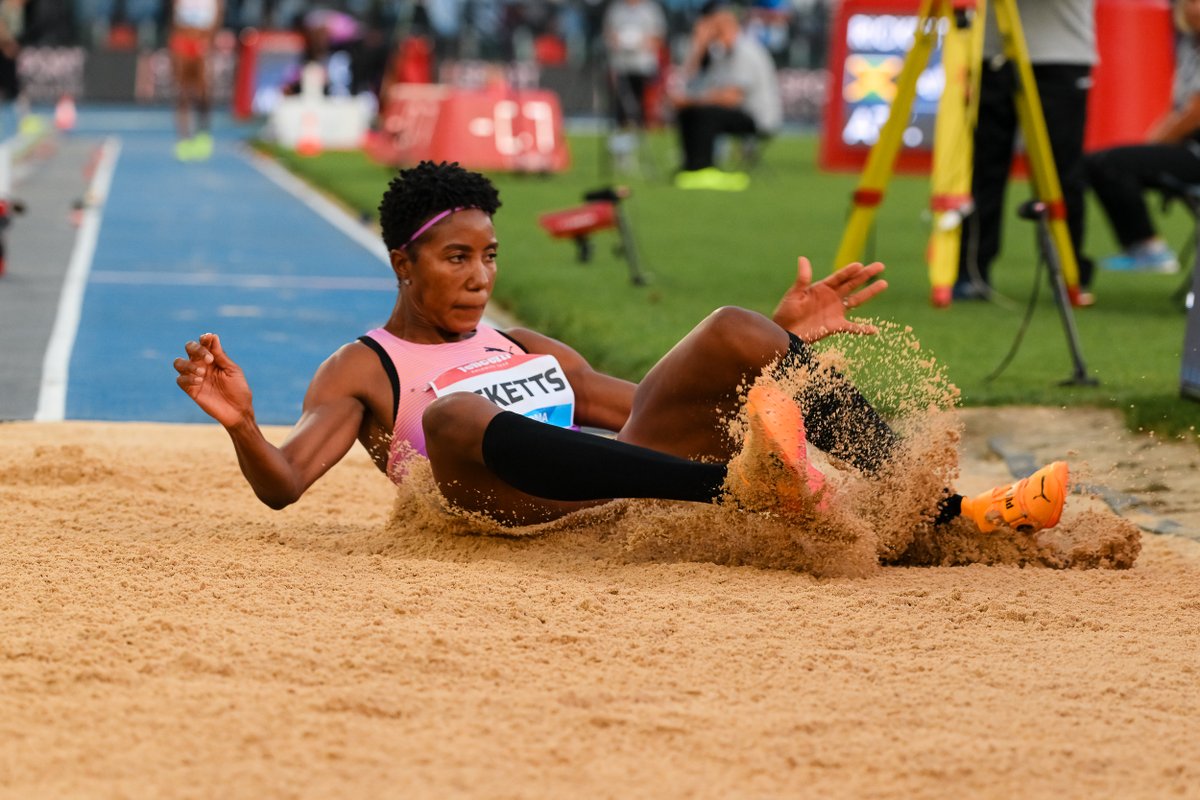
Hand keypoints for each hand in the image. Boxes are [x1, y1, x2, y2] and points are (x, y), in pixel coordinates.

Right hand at [174, 333, 253, 427]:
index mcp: (213, 358)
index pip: (204, 343)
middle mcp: (201, 365)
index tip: (208, 338)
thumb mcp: (232, 370)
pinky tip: (200, 381)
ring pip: (179, 363)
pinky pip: (180, 380)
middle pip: (189, 348)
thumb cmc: (238, 389)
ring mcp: (194, 377)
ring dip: (189, 364)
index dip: (204, 339)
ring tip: (202, 373)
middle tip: (209, 358)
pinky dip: (188, 378)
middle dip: (196, 349)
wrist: (238, 411)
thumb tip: (212, 336)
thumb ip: (221, 355)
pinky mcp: (190, 390)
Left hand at [771, 257, 887, 342]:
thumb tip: (802, 258)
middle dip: (866, 275)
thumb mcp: (794, 294)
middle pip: (852, 284)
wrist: (785, 332)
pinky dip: (862, 329)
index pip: (838, 277)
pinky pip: (852, 328)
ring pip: (857, 300)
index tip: (859, 265)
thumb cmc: (787, 311)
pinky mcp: (836, 325)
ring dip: (870, 292)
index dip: (848, 271)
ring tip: (884, 283)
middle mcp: (832, 297)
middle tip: (880, 266)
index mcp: (822, 287)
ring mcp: (836, 311)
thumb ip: (802, 278)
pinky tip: (874, 330)